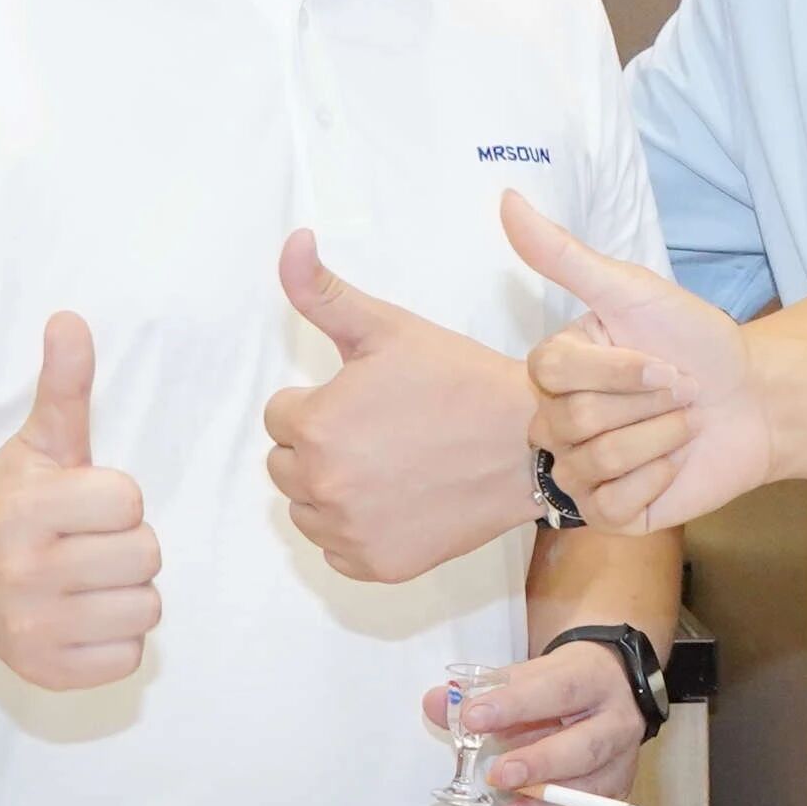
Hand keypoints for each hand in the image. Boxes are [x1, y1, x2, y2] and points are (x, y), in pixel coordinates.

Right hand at [0, 312, 159, 688]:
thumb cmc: (14, 507)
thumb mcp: (38, 445)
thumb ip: (64, 386)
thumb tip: (70, 319)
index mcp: (23, 509)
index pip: (129, 501)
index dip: (117, 500)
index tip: (84, 505)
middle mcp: (22, 572)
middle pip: (146, 554)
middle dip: (127, 546)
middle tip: (86, 545)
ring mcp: (33, 628)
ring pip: (146, 607)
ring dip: (128, 593)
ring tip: (87, 581)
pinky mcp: (48, 673)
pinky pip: (130, 656)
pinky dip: (116, 639)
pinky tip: (81, 618)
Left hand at [263, 232, 549, 581]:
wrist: (526, 442)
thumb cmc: (457, 380)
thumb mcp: (387, 327)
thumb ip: (322, 291)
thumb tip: (292, 239)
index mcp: (316, 426)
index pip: (280, 416)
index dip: (321, 401)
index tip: (368, 399)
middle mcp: (323, 487)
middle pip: (286, 465)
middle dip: (320, 445)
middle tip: (379, 430)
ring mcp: (350, 533)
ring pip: (307, 510)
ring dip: (332, 490)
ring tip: (388, 463)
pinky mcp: (378, 566)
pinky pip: (337, 551)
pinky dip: (356, 531)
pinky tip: (396, 500)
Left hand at [438, 642, 645, 805]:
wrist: (612, 688)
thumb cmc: (560, 684)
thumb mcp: (526, 676)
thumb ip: (481, 691)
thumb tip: (435, 704)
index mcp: (592, 679)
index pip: (557, 690)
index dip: (515, 705)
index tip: (473, 719)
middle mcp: (617, 720)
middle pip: (585, 746)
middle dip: (541, 764)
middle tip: (499, 777)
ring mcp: (623, 760)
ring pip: (594, 789)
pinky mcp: (620, 791)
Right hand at [507, 193, 765, 527]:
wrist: (755, 400)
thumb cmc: (697, 343)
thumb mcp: (633, 290)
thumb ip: (563, 254)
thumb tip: (506, 198)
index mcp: (555, 369)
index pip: (551, 374)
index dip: (617, 371)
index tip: (663, 362)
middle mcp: (556, 421)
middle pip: (572, 422)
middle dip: (647, 404)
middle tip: (680, 394)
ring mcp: (579, 471)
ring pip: (596, 463)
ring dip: (660, 439)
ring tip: (683, 426)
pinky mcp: (609, 513)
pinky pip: (610, 506)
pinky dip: (657, 481)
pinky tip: (675, 464)